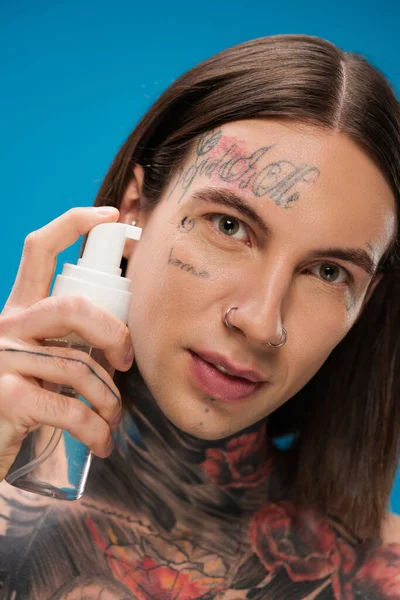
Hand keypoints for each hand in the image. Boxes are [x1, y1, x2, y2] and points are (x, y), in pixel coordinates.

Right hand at [0, 207, 134, 480]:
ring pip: (79, 366)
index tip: (112, 215)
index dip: (74, 223)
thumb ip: (70, 340)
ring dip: (109, 400)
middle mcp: (6, 325)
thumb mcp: (44, 360)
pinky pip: (70, 409)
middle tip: (128, 362)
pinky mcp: (6, 397)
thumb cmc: (24, 401)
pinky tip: (102, 442)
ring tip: (113, 418)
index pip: (39, 249)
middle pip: (71, 306)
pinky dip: (96, 430)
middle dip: (114, 333)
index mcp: (19, 310)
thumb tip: (125, 338)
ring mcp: (2, 359)